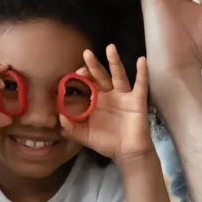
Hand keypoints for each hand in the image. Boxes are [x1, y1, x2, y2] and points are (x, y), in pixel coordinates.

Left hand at [60, 46, 153, 162]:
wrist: (127, 153)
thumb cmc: (105, 142)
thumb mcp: (84, 136)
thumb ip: (71, 128)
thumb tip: (59, 117)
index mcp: (95, 100)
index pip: (86, 84)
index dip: (80, 78)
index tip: (74, 74)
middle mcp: (108, 94)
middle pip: (100, 76)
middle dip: (93, 65)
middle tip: (86, 53)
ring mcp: (123, 96)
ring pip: (118, 75)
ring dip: (114, 61)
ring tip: (110, 48)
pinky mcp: (137, 101)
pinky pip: (140, 85)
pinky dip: (142, 73)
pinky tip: (141, 61)